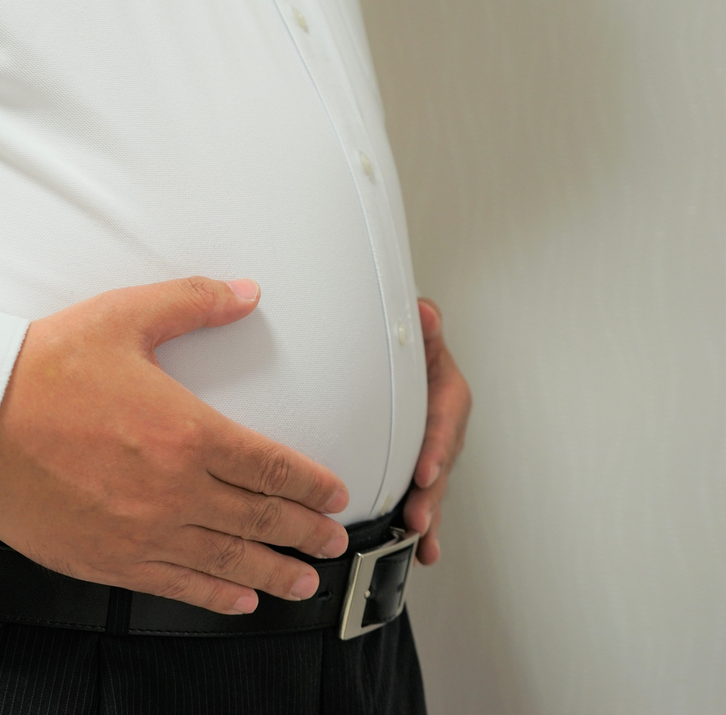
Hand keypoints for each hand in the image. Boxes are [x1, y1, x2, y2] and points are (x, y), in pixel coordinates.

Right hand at [0, 277, 350, 614]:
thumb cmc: (41, 370)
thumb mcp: (122, 318)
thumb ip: (191, 304)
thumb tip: (244, 293)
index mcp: (187, 433)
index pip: (272, 466)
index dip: (312, 485)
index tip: (335, 495)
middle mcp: (175, 491)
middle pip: (262, 519)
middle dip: (306, 532)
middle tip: (333, 541)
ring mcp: (143, 533)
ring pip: (229, 560)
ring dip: (276, 572)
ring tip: (305, 581)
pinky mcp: (109, 560)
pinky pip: (178, 585)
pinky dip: (216, 595)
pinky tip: (238, 598)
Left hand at [403, 298, 471, 564]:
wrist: (416, 370)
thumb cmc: (420, 357)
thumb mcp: (424, 340)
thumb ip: (425, 328)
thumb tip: (424, 311)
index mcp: (448, 399)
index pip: (444, 423)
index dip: (436, 447)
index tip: (426, 468)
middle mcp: (444, 432)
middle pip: (440, 466)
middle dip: (431, 493)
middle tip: (417, 515)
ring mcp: (433, 456)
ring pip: (433, 490)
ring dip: (428, 516)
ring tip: (420, 539)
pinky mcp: (419, 473)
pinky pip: (423, 501)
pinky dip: (424, 529)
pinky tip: (422, 553)